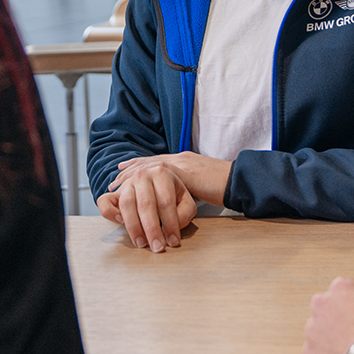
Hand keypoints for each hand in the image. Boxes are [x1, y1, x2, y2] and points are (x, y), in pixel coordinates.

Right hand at [97, 162, 196, 251]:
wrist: (154, 181)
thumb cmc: (170, 192)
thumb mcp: (184, 198)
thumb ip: (185, 211)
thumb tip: (175, 225)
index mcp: (161, 173)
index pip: (166, 201)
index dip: (171, 223)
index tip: (174, 241)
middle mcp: (142, 175)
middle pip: (146, 204)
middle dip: (152, 229)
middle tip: (158, 247)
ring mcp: (126, 184)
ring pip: (126, 204)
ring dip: (134, 227)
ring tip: (142, 243)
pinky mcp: (114, 193)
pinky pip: (104, 202)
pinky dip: (110, 213)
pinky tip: (120, 223)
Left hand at [110, 151, 231, 206]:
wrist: (238, 179)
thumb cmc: (225, 185)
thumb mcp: (204, 183)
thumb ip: (191, 185)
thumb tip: (180, 195)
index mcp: (186, 161)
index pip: (159, 163)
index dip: (141, 167)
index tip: (126, 172)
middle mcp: (181, 158)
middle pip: (150, 163)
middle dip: (131, 171)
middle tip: (115, 179)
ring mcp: (182, 163)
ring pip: (150, 166)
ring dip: (132, 175)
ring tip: (118, 183)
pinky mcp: (184, 171)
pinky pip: (159, 174)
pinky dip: (145, 179)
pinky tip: (134, 185)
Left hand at [303, 277, 353, 353]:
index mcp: (342, 288)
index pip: (346, 289)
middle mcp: (322, 304)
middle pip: (330, 307)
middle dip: (341, 317)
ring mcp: (313, 329)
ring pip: (320, 329)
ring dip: (332, 335)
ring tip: (352, 347)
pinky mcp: (310, 351)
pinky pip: (316, 349)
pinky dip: (327, 352)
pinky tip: (345, 353)